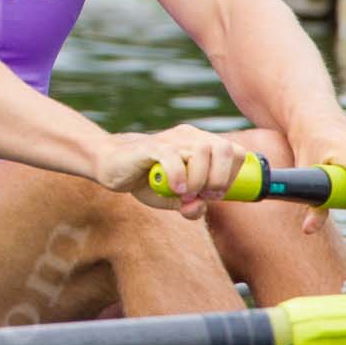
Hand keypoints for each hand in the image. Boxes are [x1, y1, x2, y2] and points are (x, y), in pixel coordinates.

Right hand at [94, 124, 250, 218]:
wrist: (111, 165)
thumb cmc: (145, 180)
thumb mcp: (172, 199)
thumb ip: (191, 206)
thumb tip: (199, 207)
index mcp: (200, 144)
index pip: (234, 152)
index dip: (232, 175)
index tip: (215, 194)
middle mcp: (189, 137)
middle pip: (223, 148)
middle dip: (220, 178)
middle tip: (205, 194)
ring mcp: (170, 139)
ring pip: (201, 152)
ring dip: (199, 179)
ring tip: (185, 193)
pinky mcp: (150, 147)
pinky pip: (172, 157)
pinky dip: (178, 176)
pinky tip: (173, 188)